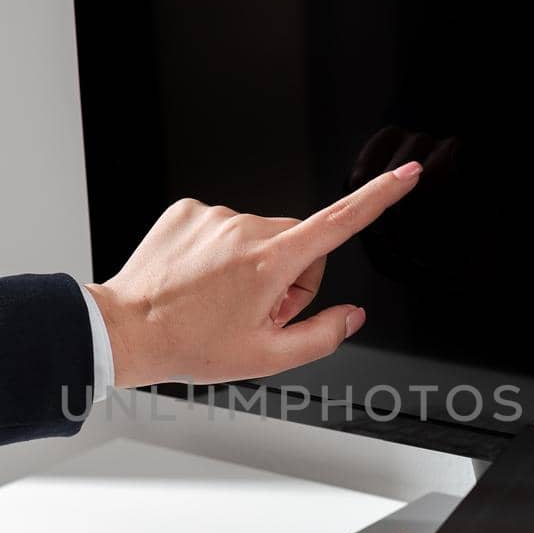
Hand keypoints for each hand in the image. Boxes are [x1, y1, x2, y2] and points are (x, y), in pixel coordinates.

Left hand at [85, 163, 422, 387]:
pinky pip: (224, 227)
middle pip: (298, 242)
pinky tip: (198, 279)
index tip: (406, 174)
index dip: (379, 198)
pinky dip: (219, 253)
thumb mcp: (266, 358)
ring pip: (259, 236)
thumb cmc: (191, 346)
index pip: (339, 223)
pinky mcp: (188, 210)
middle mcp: (245, 228)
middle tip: (255, 312)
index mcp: (270, 264)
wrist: (126, 329)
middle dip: (290, 275)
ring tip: (218, 300)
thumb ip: (322, 336)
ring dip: (252, 265)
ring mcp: (214, 215)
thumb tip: (351, 316)